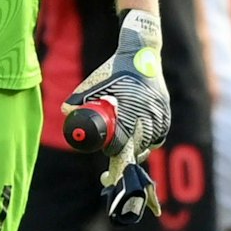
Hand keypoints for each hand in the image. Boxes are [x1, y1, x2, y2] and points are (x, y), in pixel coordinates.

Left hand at [62, 9, 170, 220]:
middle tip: (108, 178)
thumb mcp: (93, 82)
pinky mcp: (165, 115)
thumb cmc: (114, 69)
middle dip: (123, 166)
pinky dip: (145, 144)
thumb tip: (65, 113)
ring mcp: (161, 117)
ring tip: (118, 163)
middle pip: (136, 152)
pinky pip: (156, 137)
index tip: (107, 177)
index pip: (123, 147)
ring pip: (147, 146)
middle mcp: (150, 117)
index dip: (116, 166)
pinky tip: (135, 147)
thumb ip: (79, 99)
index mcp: (132, 112)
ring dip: (134, 154)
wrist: (143, 52)